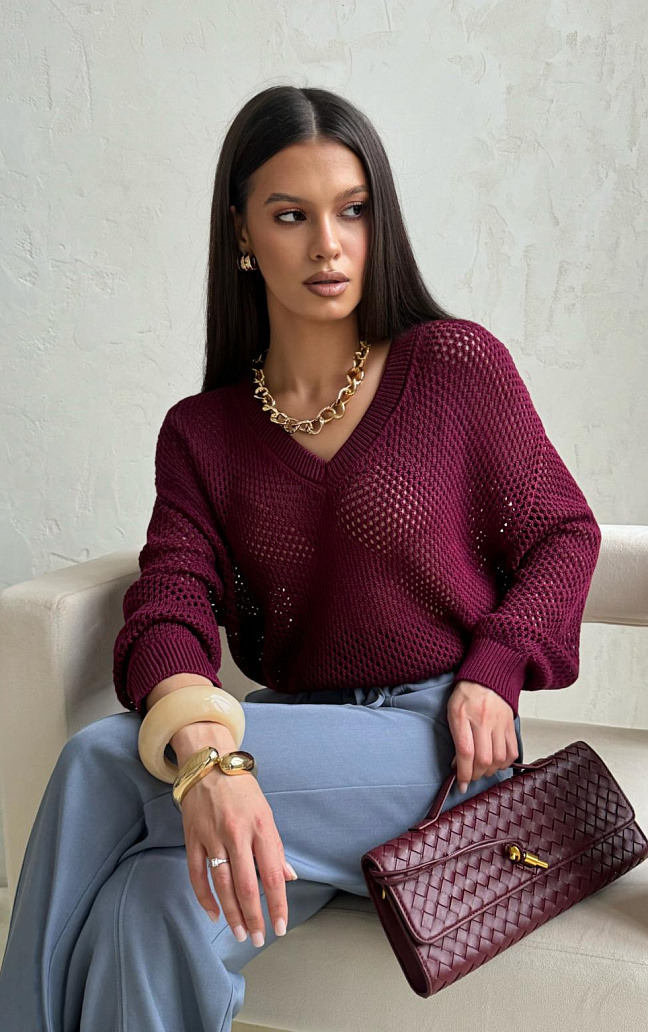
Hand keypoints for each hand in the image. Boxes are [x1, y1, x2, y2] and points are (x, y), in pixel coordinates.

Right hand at [180, 766, 297, 945]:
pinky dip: (205, 898)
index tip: (281, 926)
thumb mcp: (266, 814)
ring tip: (239, 933)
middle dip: (254, 917)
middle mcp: (237, 834)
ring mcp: (212, 837)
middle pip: (247, 886)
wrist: (209, 765)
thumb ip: (276, 848)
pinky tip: (213, 914)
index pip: (272, 875)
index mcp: (261, 828)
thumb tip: (289, 878)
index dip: (278, 904)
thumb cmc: (242, 791)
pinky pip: (197, 875)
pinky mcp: (193, 839)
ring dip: (232, 913)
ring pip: (222, 885)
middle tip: (258, 938)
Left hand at [446, 679, 517, 793]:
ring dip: (490, 771)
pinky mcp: (511, 725)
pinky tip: (496, 763)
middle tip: (470, 776)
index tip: (460, 784)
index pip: (466, 752)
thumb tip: (458, 763)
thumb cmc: (466, 695)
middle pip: (484, 758)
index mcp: (464, 716)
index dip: (463, 773)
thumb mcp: (452, 712)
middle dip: (476, 774)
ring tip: (482, 770)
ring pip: (499, 758)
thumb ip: (455, 736)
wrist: (488, 676)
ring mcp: (500, 723)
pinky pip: (512, 751)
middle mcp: (484, 721)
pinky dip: (505, 763)